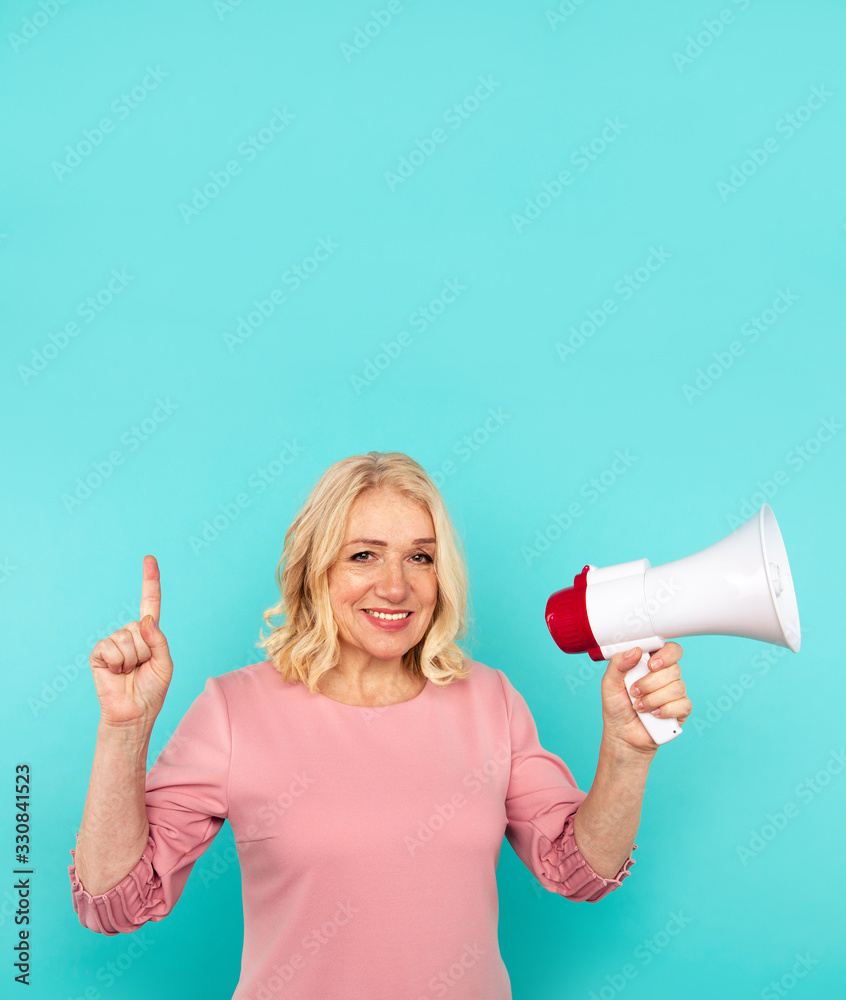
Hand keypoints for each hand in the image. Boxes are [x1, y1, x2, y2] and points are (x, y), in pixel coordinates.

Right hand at [89, 555, 173, 728]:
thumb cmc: (151, 690)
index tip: (149, 558)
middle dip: (145, 651)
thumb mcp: (165, 664)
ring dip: (131, 659)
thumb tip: (145, 620)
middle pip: (140, 627)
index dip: (149, 580)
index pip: (149, 602)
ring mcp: (113, 642)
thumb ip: (159, 640)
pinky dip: (116, 663)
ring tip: (129, 672)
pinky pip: (110, 648)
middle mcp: (130, 633)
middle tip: (141, 668)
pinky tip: (115, 673)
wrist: (133, 713)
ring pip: (126, 638)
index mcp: (149, 634)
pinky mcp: (98, 653)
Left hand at [599, 642, 691, 753]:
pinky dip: (665, 710)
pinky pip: (683, 705)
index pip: (670, 649)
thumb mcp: (609, 683)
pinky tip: (654, 715)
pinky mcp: (681, 710)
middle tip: (635, 691)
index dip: (665, 654)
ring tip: (639, 707)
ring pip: (677, 687)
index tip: (651, 665)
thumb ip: (618, 663)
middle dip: (651, 683)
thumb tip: (635, 651)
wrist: (622, 735)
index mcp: (651, 664)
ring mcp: (675, 693)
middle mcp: (666, 676)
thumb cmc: (616, 707)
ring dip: (654, 699)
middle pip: (674, 669)